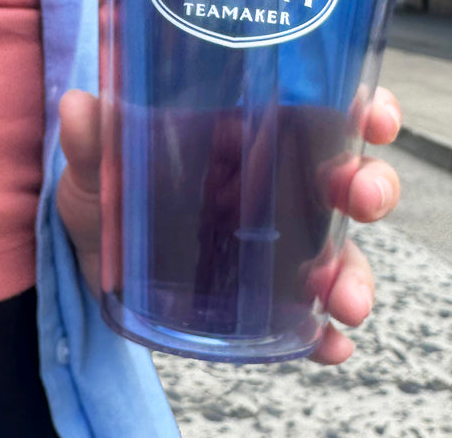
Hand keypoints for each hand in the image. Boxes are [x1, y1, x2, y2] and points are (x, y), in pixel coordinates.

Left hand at [55, 86, 402, 363]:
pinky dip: (326, 332)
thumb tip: (77, 105)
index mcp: (249, 131)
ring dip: (356, 271)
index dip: (364, 107)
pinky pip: (310, 314)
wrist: (89, 253)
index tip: (375, 116)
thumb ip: (91, 138)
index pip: (325, 107)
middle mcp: (275, 181)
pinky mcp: (262, 297)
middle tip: (360, 199)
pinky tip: (327, 345)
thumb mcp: (96, 160)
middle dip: (371, 185)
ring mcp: (276, 241)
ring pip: (342, 249)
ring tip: (344, 299)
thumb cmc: (107, 185)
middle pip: (347, 176)